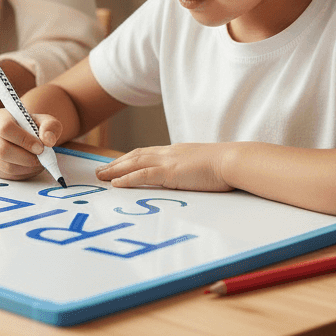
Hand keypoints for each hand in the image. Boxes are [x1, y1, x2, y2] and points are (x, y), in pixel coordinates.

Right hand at [0, 107, 62, 179]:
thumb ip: (50, 127)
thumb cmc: (33, 127)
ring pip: (5, 166)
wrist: (25, 136)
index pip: (6, 128)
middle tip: (41, 158)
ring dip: (26, 167)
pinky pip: (7, 175)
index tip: (40, 147)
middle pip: (2, 150)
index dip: (24, 139)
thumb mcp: (45, 121)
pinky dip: (23, 174)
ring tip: (39, 162)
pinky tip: (31, 166)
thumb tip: (47, 140)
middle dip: (26, 157)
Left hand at [95, 143, 233, 191]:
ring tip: (101, 176)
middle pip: (135, 156)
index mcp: (176, 152)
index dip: (130, 158)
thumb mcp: (204, 166)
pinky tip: (115, 183)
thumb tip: (190, 177)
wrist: (234, 161)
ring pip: (134, 163)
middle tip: (100, 170)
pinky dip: (127, 178)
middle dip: (116, 163)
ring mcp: (169, 161)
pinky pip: (143, 175)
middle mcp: (169, 153)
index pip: (147, 153)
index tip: (118, 164)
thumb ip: (193, 170)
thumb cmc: (226, 166)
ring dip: (115, 169)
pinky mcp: (171, 172)